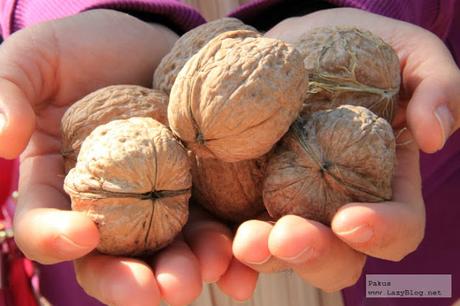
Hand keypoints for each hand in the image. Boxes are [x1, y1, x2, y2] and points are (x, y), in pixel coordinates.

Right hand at [0, 10, 256, 305]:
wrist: (149, 42)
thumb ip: (9, 89)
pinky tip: (242, 267)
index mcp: (61, 182)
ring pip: (168, 248)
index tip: (80, 234)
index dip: (55, 238)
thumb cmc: (87, 48)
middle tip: (157, 289)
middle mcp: (110, 203)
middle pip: (113, 257)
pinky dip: (227, 248)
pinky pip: (211, 224)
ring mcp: (158, 198)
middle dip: (132, 281)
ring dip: (188, 269)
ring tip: (208, 271)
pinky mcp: (200, 187)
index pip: (46, 223)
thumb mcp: (39, 58)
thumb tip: (4, 140)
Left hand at [231, 7, 459, 291]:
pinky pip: (233, 228)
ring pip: (280, 250)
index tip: (350, 219)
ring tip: (244, 240)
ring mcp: (287, 202)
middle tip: (285, 237)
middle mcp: (334, 205)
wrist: (298, 44)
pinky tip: (213, 247)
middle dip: (312, 253)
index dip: (382, 232)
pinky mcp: (245, 191)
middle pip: (334, 255)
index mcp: (383, 183)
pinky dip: (223, 246)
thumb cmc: (359, 49)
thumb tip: (433, 136)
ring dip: (262, 254)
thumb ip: (436, 87)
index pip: (397, 227)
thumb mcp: (410, 55)